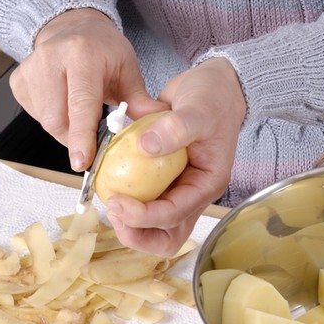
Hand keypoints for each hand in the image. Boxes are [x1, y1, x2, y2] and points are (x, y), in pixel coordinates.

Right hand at [9, 8, 162, 170]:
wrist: (73, 26)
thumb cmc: (103, 50)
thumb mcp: (128, 69)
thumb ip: (140, 101)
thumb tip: (157, 127)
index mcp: (82, 54)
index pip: (80, 103)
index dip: (82, 136)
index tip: (83, 161)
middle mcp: (50, 59)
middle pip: (56, 119)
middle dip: (76, 139)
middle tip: (94, 141)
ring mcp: (29, 69)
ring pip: (45, 120)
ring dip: (66, 130)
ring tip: (83, 117)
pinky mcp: (18, 81)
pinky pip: (35, 116)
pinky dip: (54, 120)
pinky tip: (66, 106)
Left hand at [105, 57, 246, 255]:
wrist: (213, 86)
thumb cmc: (213, 99)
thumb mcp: (198, 111)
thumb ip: (175, 129)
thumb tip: (145, 147)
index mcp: (206, 184)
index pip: (174, 215)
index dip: (143, 216)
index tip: (116, 201)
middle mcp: (192, 193)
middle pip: (167, 236)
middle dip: (138, 234)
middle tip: (113, 212)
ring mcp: (177, 188)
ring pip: (154, 227)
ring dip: (130, 225)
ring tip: (110, 203)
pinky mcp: (163, 180)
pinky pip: (144, 202)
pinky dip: (126, 202)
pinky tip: (110, 184)